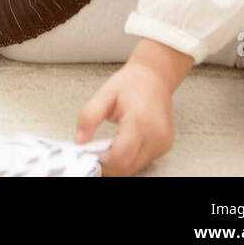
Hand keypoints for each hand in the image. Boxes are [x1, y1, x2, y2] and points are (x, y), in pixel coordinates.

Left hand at [74, 62, 175, 176]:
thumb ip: (89, 116)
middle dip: (107, 165)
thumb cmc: (132, 82)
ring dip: (117, 164)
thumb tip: (79, 140)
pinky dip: (129, 159)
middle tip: (94, 153)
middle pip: (127, 167)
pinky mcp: (164, 147)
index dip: (102, 160)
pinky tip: (120, 146)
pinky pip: (142, 162)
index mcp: (139, 120)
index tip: (89, 154)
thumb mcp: (104, 93)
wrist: (155, 76)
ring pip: (134, 168)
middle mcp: (155, 136)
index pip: (120, 156)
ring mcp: (162, 143)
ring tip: (106, 147)